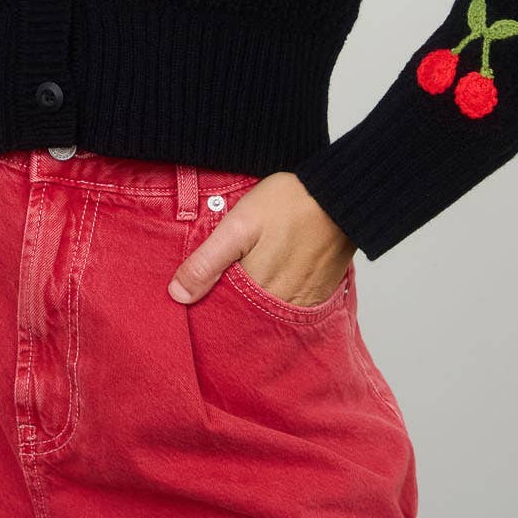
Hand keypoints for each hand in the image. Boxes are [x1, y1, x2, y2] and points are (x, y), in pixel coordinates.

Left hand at [167, 171, 356, 307]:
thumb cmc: (288, 205)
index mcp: (254, 291)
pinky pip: (288, 310)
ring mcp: (300, 304)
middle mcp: (278, 306)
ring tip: (243, 285)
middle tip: (217, 292)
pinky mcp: (316, 296)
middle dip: (228, 311)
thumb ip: (207, 262)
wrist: (339, 198)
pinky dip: (274, 302)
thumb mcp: (237, 226)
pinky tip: (269, 283)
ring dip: (252, 307)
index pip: (221, 316)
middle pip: (244, 320)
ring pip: (265, 317)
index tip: (193, 301)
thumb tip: (178, 295)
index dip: (205, 309)